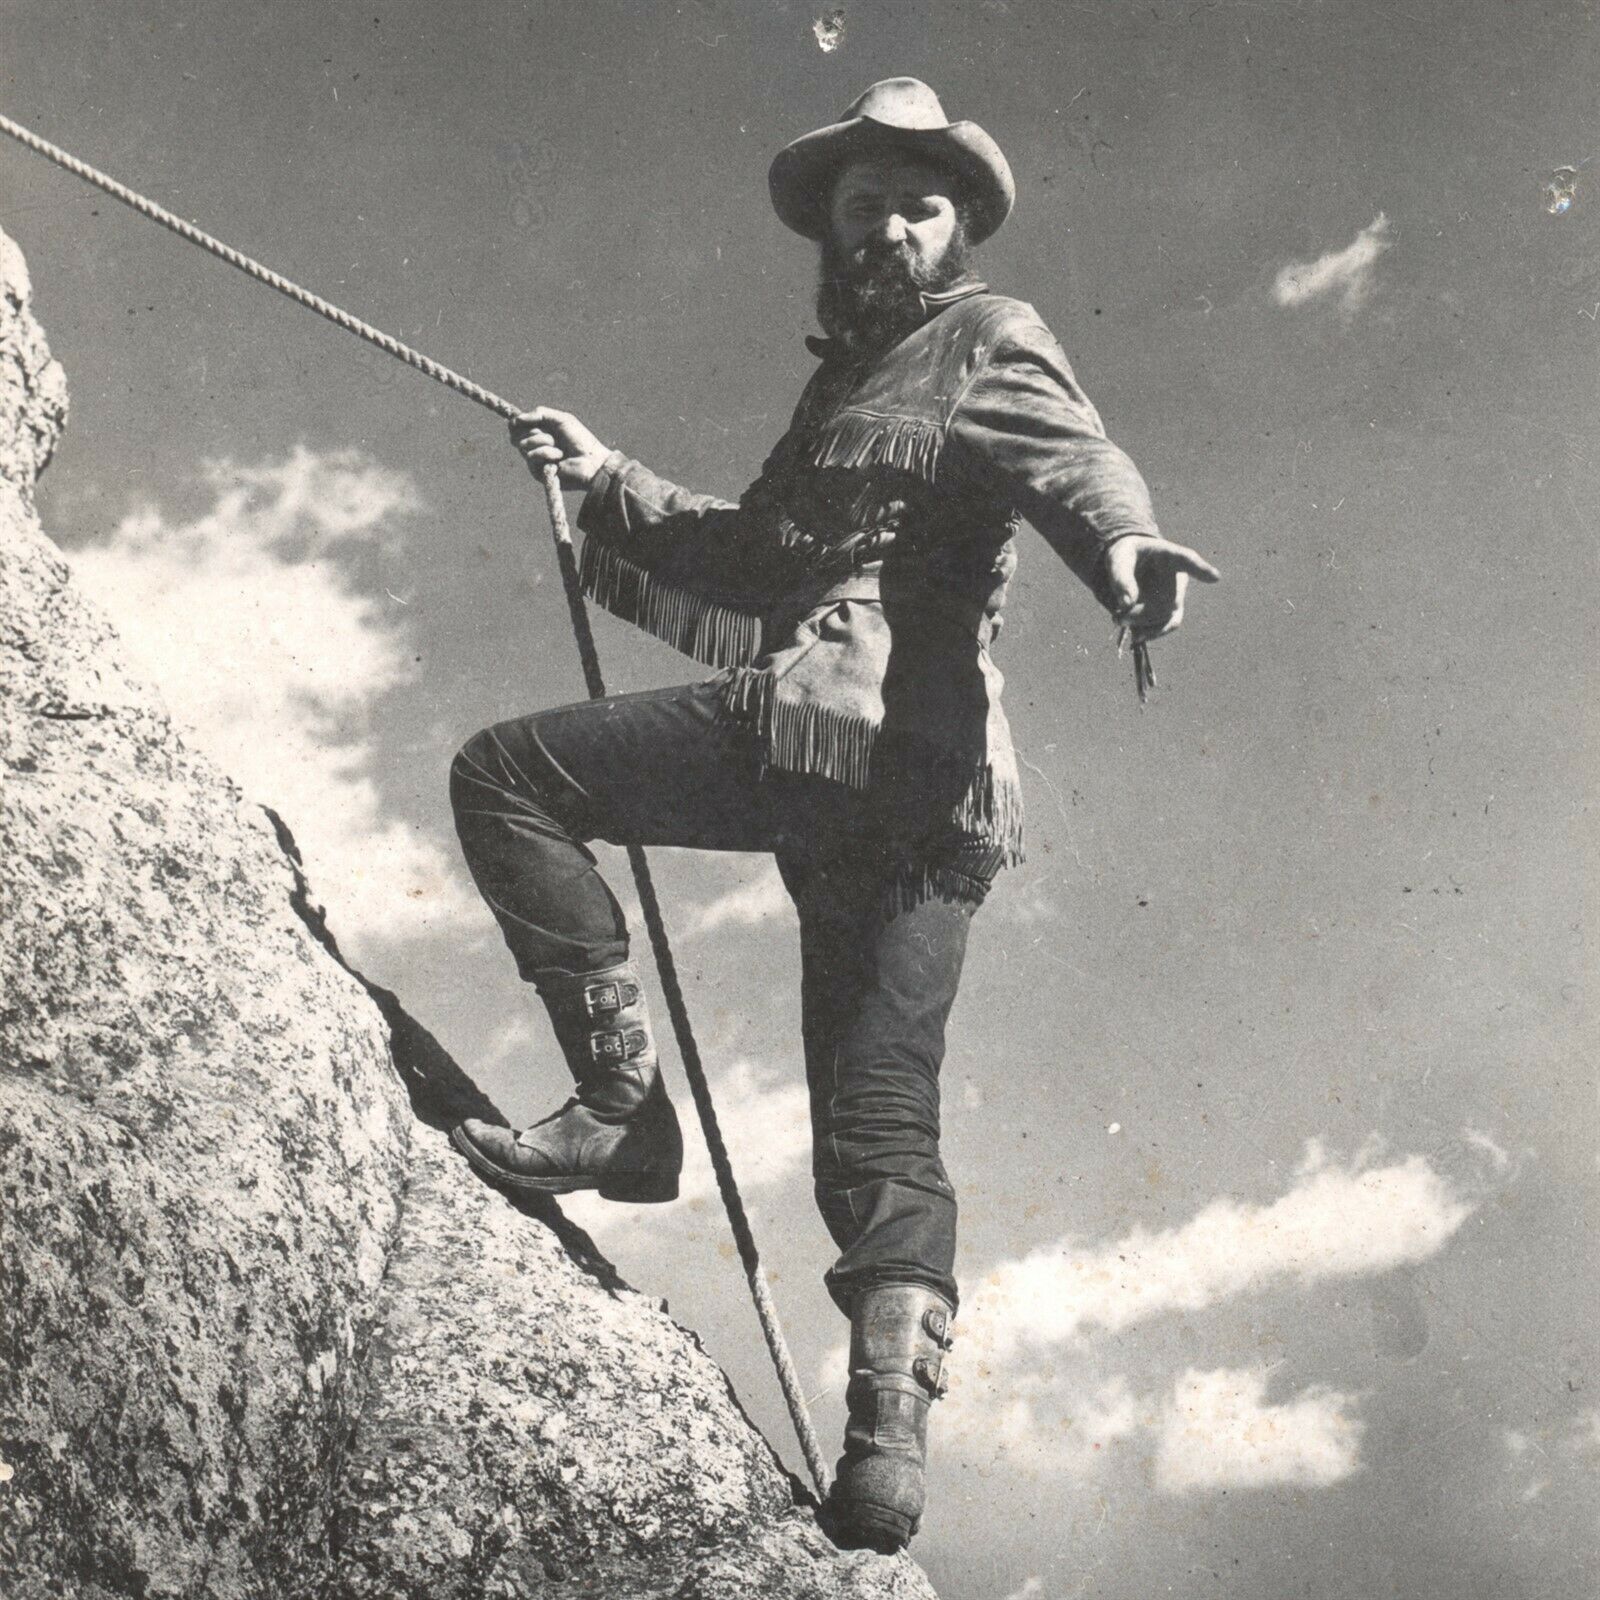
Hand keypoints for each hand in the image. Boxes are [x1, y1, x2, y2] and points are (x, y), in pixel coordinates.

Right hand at [508, 407, 610, 489]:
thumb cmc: (580, 439)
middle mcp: (535, 446)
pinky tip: (559, 458)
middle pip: (515, 435)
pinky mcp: (537, 472)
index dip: (515, 422)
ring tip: (559, 448)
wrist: (590, 460)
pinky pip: (531, 456)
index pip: (516, 426)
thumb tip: (517, 418)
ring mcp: (535, 460)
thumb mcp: (562, 419)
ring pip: (523, 445)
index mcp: (540, 432)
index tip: (519, 420)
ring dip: (543, 441)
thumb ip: (540, 413)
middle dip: (533, 431)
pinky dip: (546, 453)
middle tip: (551, 435)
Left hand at [1102, 535, 1220, 641]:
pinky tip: (1132, 633)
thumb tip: (1126, 604)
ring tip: (1119, 620)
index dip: (1200, 570)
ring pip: (1168, 618)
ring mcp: (1176, 596)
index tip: (1214, 578)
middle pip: (1169, 601)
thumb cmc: (1126, 556)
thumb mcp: (1118, 559)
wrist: (1128, 565)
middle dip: (1142, 614)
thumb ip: (1121, 578)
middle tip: (1118, 616)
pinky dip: (1148, 632)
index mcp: (1169, 556)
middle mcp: (1179, 577)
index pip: (1186, 560)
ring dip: (1144, 625)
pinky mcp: (1169, 611)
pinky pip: (1165, 626)